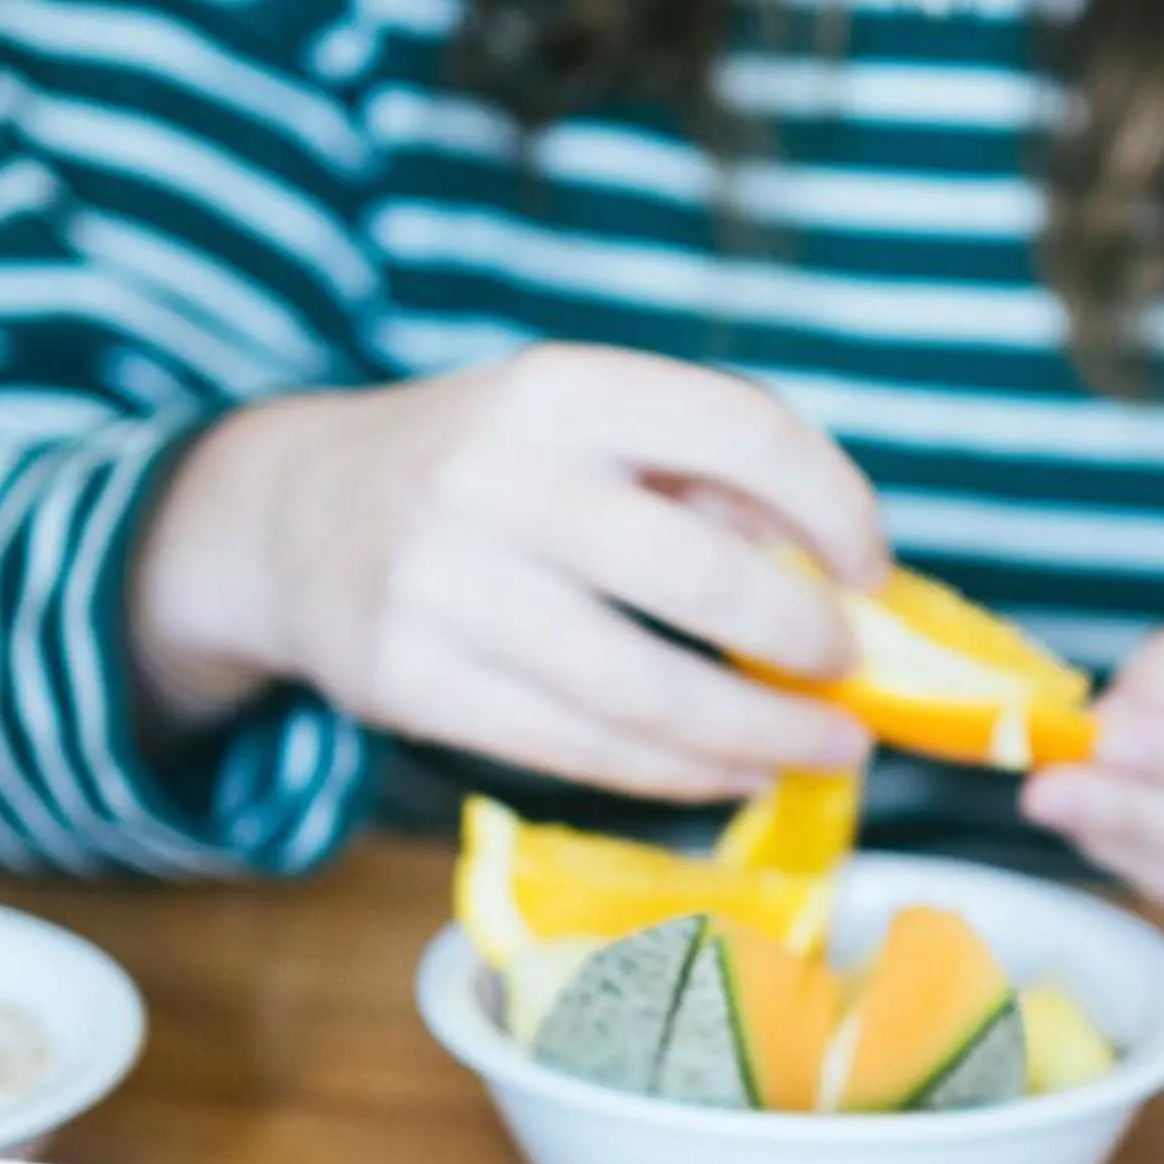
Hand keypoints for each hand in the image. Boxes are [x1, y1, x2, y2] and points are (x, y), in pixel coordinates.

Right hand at [130, 345, 887, 796]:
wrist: (287, 517)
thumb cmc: (486, 471)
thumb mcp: (579, 426)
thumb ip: (702, 479)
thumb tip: (840, 579)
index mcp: (563, 388)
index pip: (740, 430)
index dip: (834, 506)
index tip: (876, 570)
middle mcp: (499, 477)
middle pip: (696, 574)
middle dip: (801, 639)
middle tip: (853, 678)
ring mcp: (446, 585)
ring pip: (640, 690)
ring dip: (758, 736)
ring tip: (826, 753)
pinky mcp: (415, 681)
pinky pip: (577, 748)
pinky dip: (677, 774)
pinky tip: (734, 775)